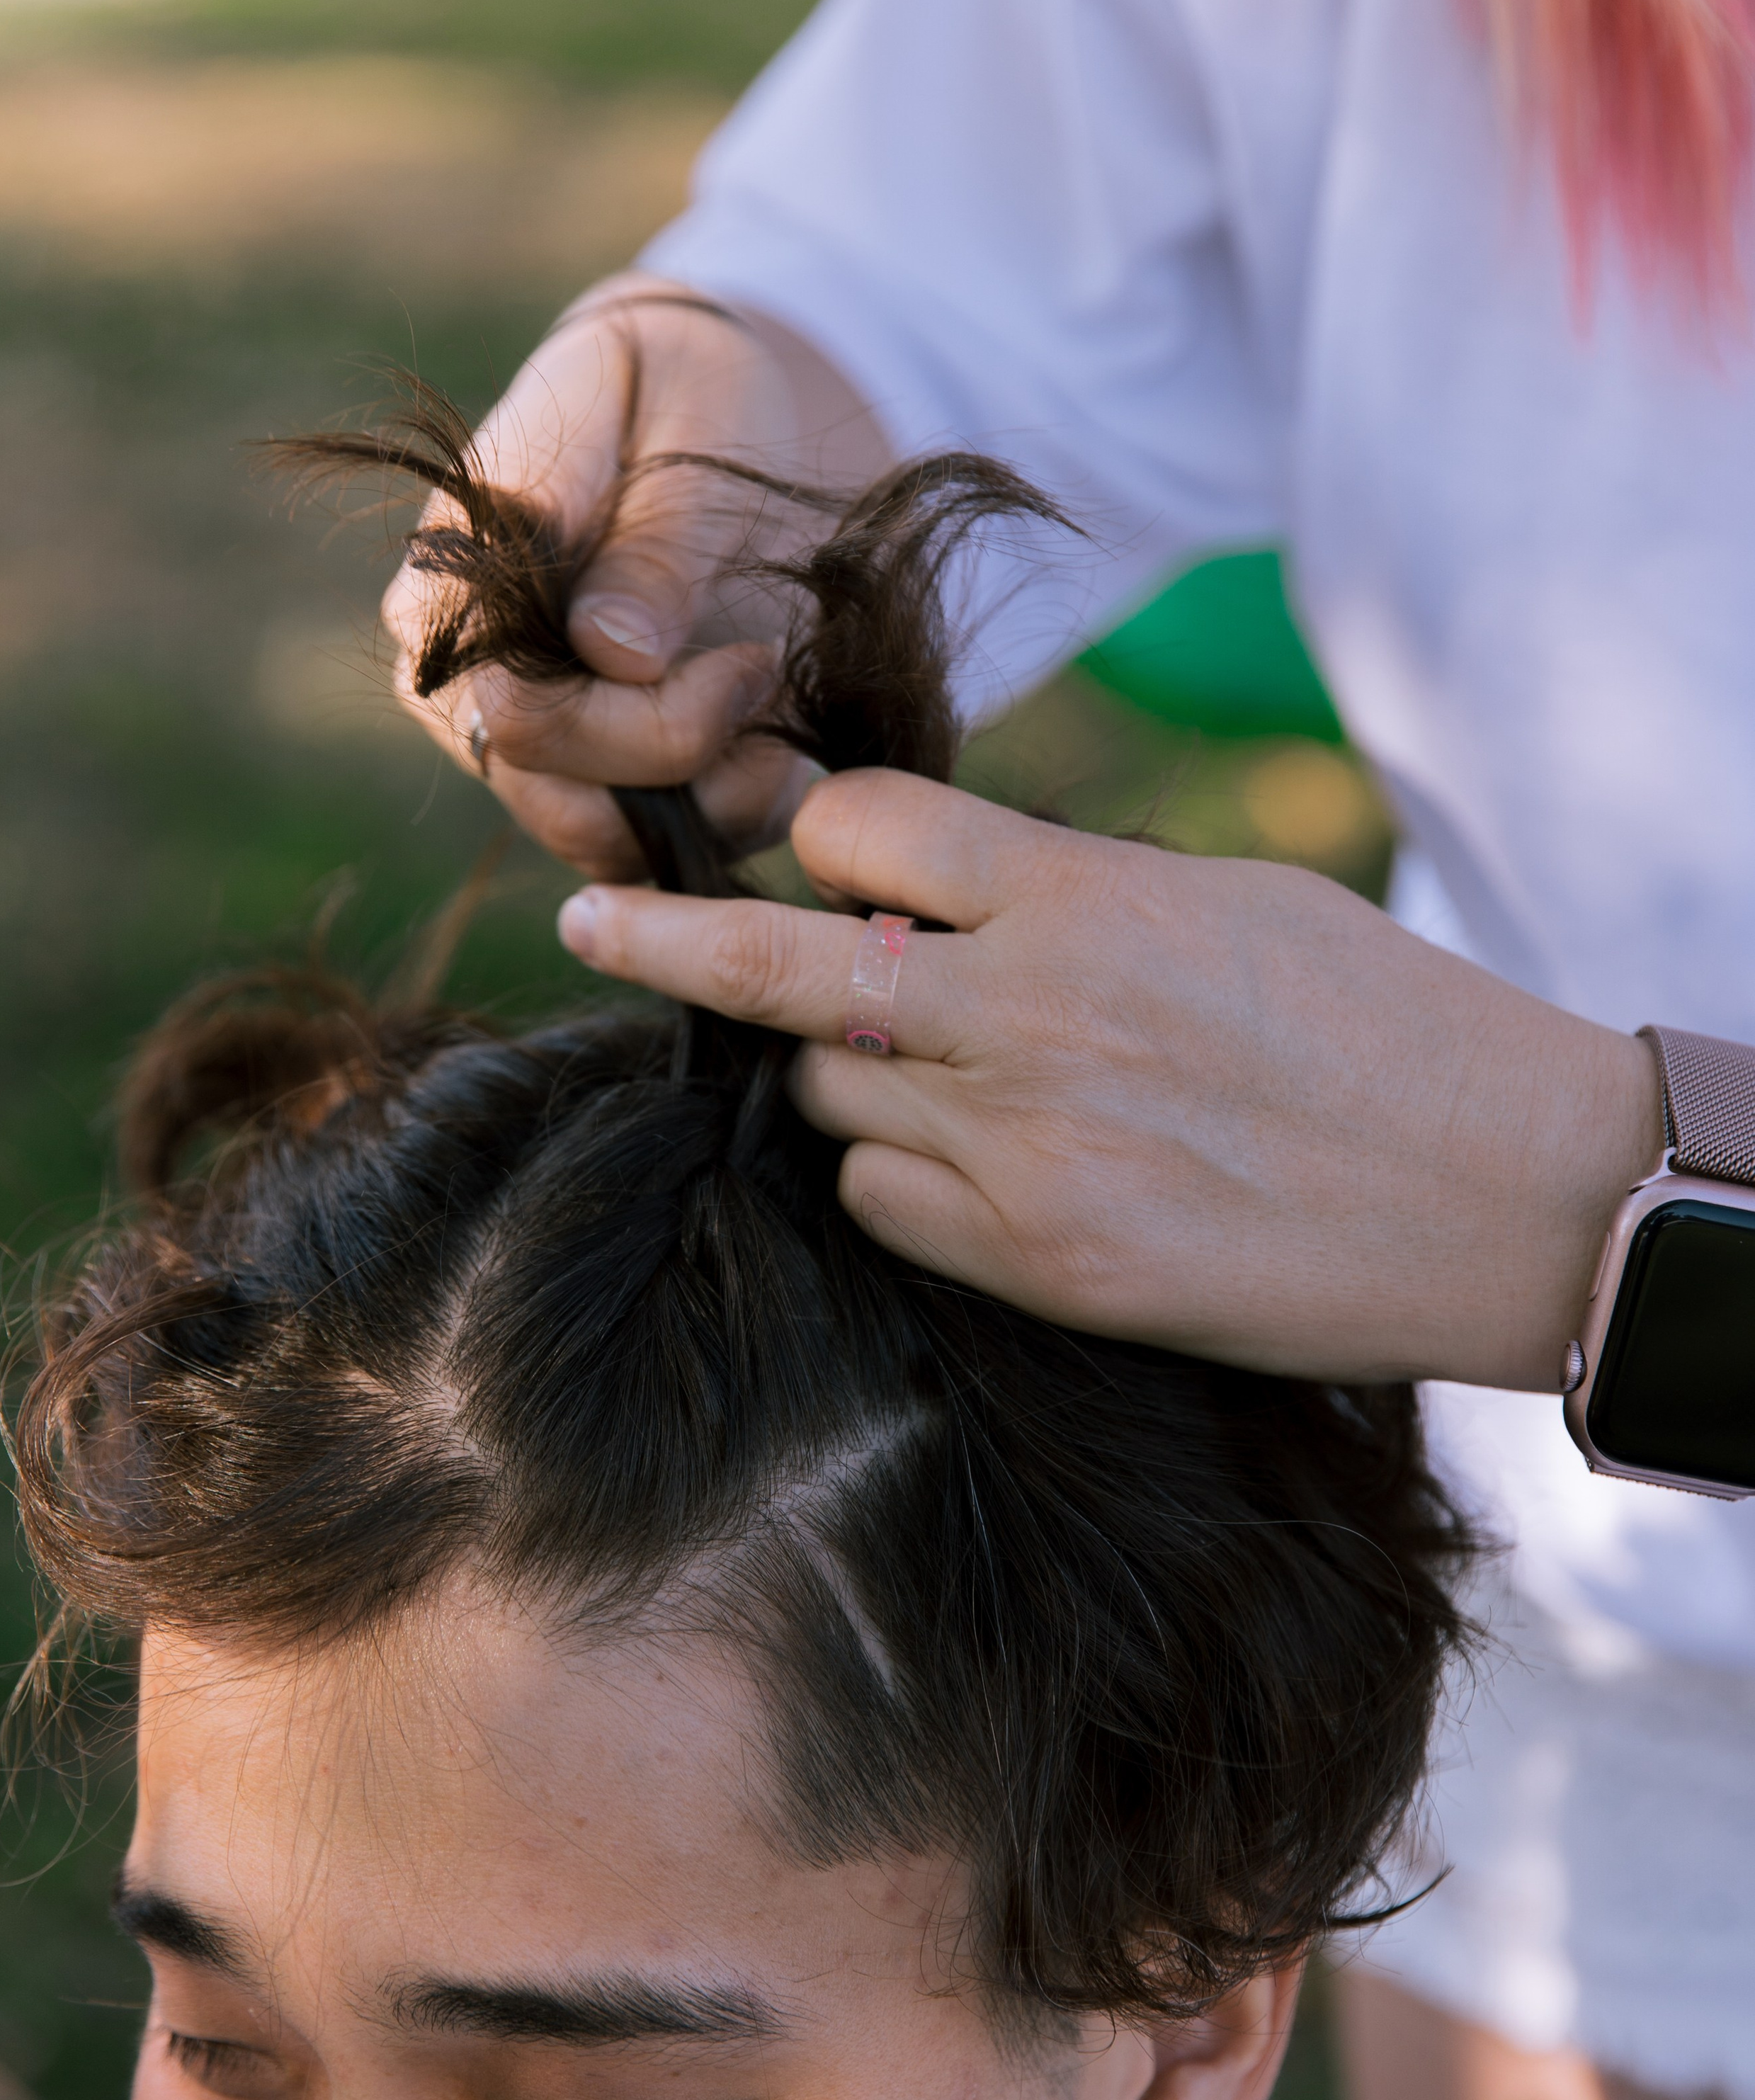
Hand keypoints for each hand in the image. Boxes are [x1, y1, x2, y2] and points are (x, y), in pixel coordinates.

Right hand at [381, 276, 889, 877]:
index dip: (642, 718)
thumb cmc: (686, 394)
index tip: (752, 657)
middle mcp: (458, 674)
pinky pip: (633, 850)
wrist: (706, 418)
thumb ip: (649, 538)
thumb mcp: (683, 414)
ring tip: (789, 741)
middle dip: (683, 762)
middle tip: (773, 682)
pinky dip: (719, 825)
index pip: (514, 707)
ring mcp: (508, 736)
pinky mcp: (577, 776)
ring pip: (588, 838)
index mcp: (451, 577)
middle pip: (546, 788)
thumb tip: (610, 652)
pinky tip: (780, 762)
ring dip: (708, 810)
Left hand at [555, 770, 1663, 1385]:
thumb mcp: (1227, 904)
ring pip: (829, 1096)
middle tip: (590, 918)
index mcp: (1086, 899)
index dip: (824, 834)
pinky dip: (905, 1177)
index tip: (821, 849)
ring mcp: (1028, 1153)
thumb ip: (1064, 894)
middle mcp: (1031, 1019)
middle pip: (783, 973)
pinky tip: (993, 1168)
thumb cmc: (1383, 1024)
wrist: (1510, 1193)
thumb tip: (934, 896)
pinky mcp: (1047, 1268)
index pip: (860, 831)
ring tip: (955, 1073)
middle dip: (678, 943)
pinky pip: (886, 1204)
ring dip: (853, 1073)